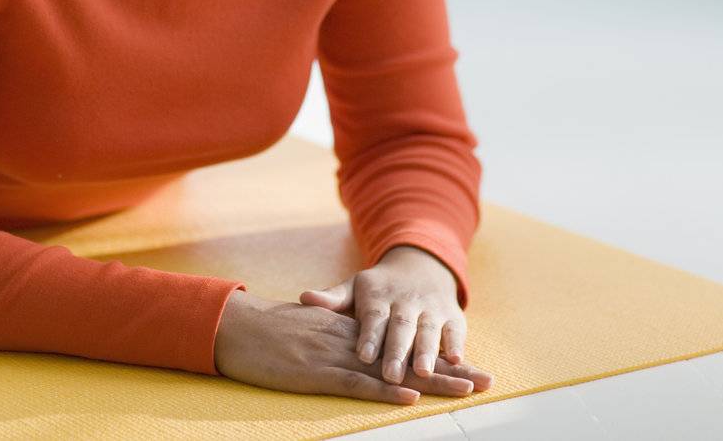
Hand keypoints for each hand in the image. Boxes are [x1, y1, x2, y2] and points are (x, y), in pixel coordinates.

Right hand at [213, 289, 491, 404]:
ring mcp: (337, 356)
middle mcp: (353, 341)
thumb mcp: (309, 330)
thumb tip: (356, 347)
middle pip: (410, 357)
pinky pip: (359, 384)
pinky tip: (411, 397)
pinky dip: (386, 391)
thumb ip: (335, 336)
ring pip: (394, 371)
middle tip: (485, 379)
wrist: (237, 326)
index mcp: (352, 330)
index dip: (437, 355)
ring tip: (467, 389)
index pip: (404, 344)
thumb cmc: (266, 333)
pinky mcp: (319, 372)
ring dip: (432, 381)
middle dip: (449, 369)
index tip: (468, 364)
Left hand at [299, 245, 485, 387]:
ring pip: (429, 330)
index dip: (370, 336)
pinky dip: (457, 345)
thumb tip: (304, 298)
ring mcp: (431, 309)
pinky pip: (456, 330)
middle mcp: (406, 302)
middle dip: (397, 350)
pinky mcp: (452, 316)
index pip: (373, 317)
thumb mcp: (356, 286)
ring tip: (423, 371)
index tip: (363, 354)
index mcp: (379, 296)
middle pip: (402, 326)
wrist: (421, 265)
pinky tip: (456, 360)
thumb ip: (333, 298)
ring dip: (427, 351)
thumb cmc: (380, 286)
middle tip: (390, 374)